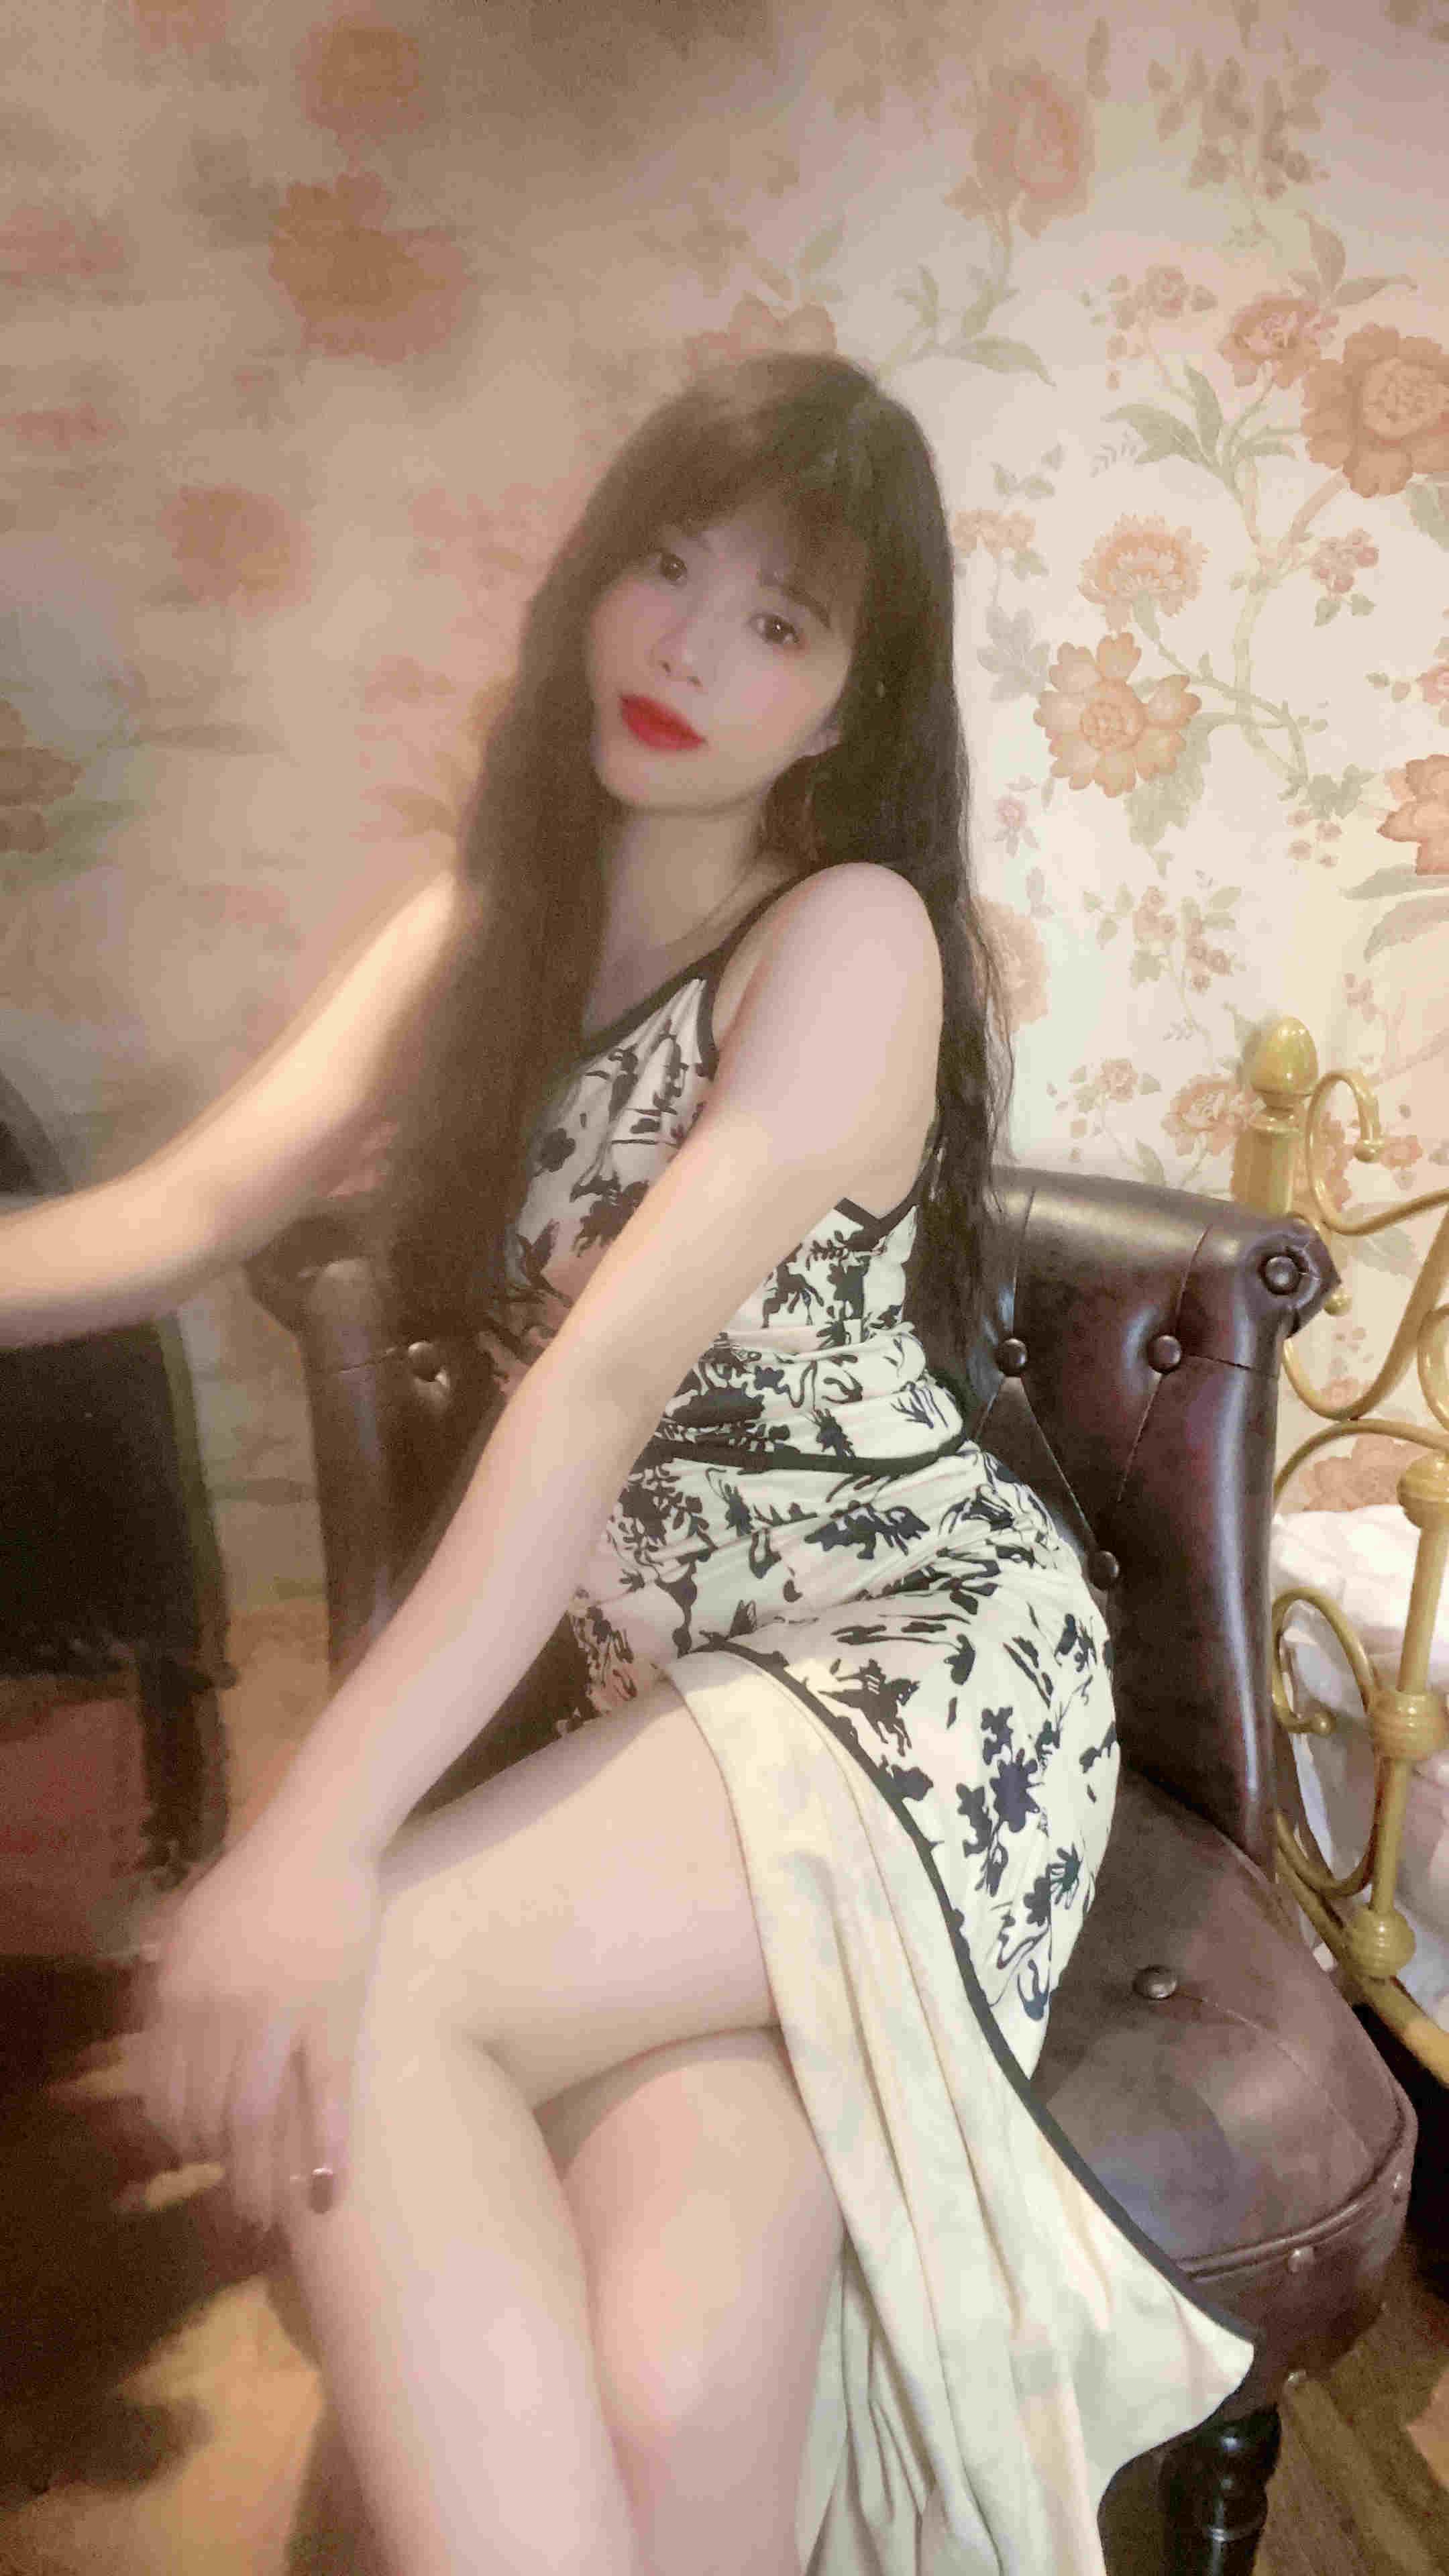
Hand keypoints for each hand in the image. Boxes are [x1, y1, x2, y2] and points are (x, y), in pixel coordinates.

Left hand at [132, 1829, 382, 2236]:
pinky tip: (328, 2189)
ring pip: (262, 2117)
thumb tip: (158, 2054)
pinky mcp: (333, 2014)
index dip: (179, 2136)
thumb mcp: (186, 1933)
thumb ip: (168, 1989)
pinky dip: (327, 2145)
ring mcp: (279, 2016)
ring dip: (264, 2176)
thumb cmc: (252, 1881)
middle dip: (222, 2172)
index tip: (194, 2163)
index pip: (167, 2090)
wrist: (318, 1838)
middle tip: (236, 2213)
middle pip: (212, 2114)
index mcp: (178, 1994)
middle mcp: (219, 2013)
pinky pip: (327, 2092)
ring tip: (268, 2219)